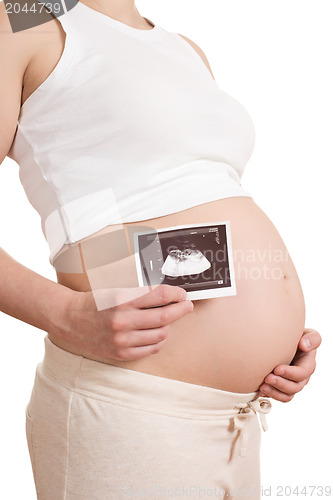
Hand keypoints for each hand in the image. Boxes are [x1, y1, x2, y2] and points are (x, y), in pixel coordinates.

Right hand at [58, 284, 193, 362]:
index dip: (176, 294)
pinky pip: (151, 349)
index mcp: (121, 300)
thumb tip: (168, 296)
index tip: (182, 294)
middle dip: (181, 310)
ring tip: (166, 319)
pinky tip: (157, 333)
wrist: (69, 319)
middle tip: (186, 306)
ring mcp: (122, 340)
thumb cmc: (94, 302)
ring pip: (160, 334)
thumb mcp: (116, 291)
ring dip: (168, 326)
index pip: (159, 296)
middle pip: (164, 316)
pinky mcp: (121, 353)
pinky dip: (159, 341)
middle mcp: (122, 321)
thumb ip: (140, 294)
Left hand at [258, 328, 321, 401]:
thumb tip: (304, 345)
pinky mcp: (283, 386)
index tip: (276, 369)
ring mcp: (292, 382)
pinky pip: (280, 396)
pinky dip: (271, 394)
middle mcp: (302, 376)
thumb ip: (311, 338)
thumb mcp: (307, 334)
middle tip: (267, 378)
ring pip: (287, 394)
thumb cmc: (296, 337)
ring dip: (274, 392)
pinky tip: (261, 390)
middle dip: (280, 383)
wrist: (284, 341)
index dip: (290, 373)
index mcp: (308, 363)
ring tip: (263, 386)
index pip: (302, 373)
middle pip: (295, 387)